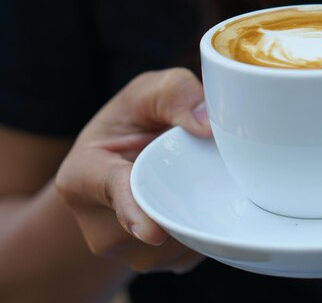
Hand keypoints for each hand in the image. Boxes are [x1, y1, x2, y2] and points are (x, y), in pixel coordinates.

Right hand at [56, 68, 211, 272]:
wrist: (129, 157)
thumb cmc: (137, 121)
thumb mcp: (148, 92)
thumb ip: (174, 93)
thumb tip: (205, 125)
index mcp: (82, 176)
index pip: (112, 192)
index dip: (133, 210)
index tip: (152, 232)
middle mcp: (98, 224)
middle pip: (158, 219)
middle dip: (190, 196)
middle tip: (206, 164)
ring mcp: (126, 251)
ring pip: (179, 240)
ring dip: (202, 210)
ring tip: (195, 179)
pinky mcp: (156, 263)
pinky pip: (191, 250)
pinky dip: (205, 226)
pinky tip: (199, 201)